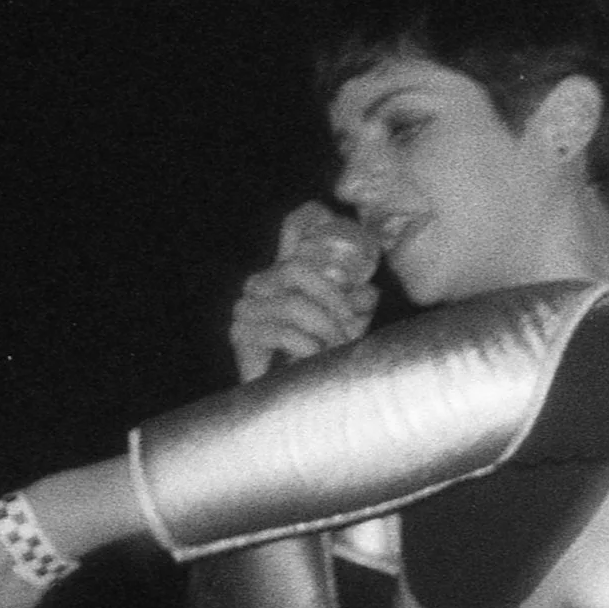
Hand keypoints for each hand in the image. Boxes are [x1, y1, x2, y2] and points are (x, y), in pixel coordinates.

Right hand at [229, 201, 380, 382]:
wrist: (290, 393)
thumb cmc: (319, 351)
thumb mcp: (346, 321)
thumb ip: (357, 302)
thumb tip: (368, 291)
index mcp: (287, 271)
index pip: (294, 226)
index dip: (312, 215)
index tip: (328, 214)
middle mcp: (262, 282)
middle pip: (297, 270)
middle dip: (333, 300)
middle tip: (350, 326)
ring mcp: (247, 306)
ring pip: (294, 305)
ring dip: (325, 329)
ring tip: (337, 347)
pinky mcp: (241, 334)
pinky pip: (281, 332)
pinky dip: (307, 346)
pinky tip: (314, 356)